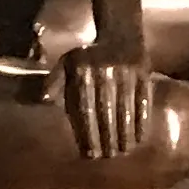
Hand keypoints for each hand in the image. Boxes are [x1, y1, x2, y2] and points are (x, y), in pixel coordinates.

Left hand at [58, 43, 156, 164]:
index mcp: (83, 72)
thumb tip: (44, 100)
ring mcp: (126, 74)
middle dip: (106, 137)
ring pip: (126, 109)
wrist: (120, 32)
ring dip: (125, 134)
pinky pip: (143, 102)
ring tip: (123, 151)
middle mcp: (104, 73)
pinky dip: (142, 122)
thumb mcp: (68, 62)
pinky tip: (139, 139)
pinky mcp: (144, 74)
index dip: (87, 132)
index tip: (89, 153)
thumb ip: (55, 81)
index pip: (85, 108)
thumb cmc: (90, 55)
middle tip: (107, 156)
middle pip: (106, 112)